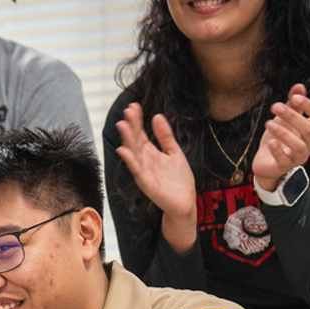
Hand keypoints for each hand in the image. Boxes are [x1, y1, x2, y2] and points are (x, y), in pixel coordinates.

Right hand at [114, 103, 197, 219]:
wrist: (186, 202)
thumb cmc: (179, 180)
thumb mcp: (174, 152)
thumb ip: (165, 136)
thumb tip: (157, 116)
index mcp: (150, 153)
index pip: (140, 133)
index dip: (137, 120)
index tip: (134, 106)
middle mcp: (144, 161)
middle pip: (135, 141)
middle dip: (130, 126)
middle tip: (127, 112)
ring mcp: (144, 172)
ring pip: (133, 153)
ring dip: (127, 140)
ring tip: (122, 125)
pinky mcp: (148, 184)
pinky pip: (137, 171)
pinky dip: (130, 161)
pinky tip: (124, 150)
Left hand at [252, 84, 309, 189]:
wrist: (265, 160)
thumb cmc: (279, 138)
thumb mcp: (284, 118)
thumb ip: (293, 104)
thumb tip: (299, 86)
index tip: (296, 98)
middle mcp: (309, 143)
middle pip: (309, 130)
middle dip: (292, 116)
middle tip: (275, 107)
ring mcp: (299, 156)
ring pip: (298, 145)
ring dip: (283, 133)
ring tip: (268, 123)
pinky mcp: (285, 166)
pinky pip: (285, 160)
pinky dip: (278, 151)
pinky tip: (271, 142)